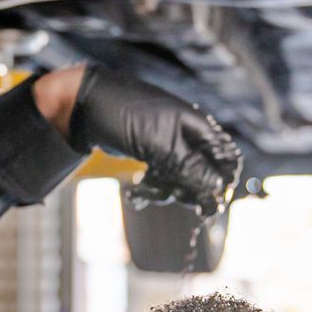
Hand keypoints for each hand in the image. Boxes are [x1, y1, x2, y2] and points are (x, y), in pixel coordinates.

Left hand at [61, 67, 242, 213]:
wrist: (84, 106)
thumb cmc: (124, 114)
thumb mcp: (159, 143)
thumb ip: (190, 166)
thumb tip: (218, 188)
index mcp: (198, 127)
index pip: (226, 160)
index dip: (222, 184)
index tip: (208, 205)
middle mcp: (188, 136)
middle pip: (205, 175)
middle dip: (189, 192)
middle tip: (172, 199)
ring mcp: (169, 146)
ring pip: (181, 181)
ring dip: (164, 192)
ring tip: (140, 191)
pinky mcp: (152, 154)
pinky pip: (161, 180)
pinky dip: (150, 190)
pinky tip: (133, 194)